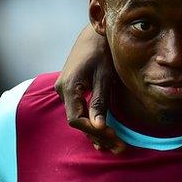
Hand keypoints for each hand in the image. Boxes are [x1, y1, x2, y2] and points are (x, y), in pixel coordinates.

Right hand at [54, 26, 125, 152]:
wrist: (95, 32)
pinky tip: (104, 134)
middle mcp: (62, 89)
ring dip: (96, 132)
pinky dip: (91, 122)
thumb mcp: (104, 76)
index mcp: (68, 87)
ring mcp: (64, 89)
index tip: (114, 139)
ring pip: (78, 117)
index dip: (95, 132)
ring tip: (114, 147)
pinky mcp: (71, 88)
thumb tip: (99, 128)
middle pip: (78, 121)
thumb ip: (100, 102)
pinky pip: (79, 110)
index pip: (77, 119)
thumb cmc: (102, 51)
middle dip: (99, 136)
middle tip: (120, 149)